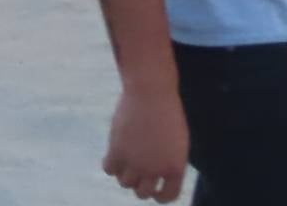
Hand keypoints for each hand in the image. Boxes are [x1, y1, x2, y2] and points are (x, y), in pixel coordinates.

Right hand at [103, 85, 189, 201]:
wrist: (152, 91)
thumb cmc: (167, 111)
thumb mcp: (177, 141)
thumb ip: (168, 162)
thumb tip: (152, 180)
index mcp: (175, 168)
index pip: (168, 196)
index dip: (160, 194)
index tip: (154, 188)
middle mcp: (155, 170)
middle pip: (143, 193)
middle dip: (141, 184)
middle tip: (138, 171)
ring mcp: (135, 162)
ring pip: (125, 183)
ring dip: (126, 174)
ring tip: (127, 159)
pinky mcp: (117, 150)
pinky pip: (109, 169)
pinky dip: (111, 165)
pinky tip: (115, 154)